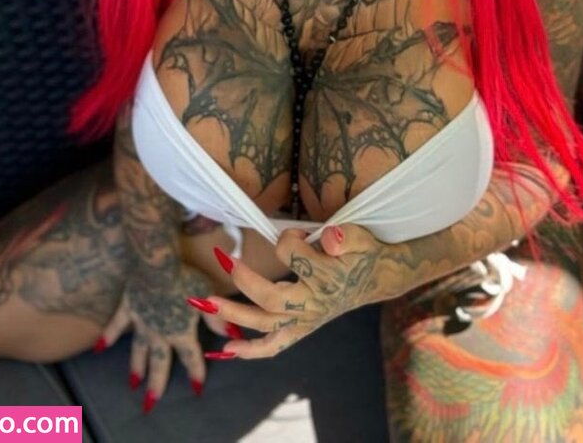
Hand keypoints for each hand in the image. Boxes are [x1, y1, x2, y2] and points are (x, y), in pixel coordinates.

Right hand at [95, 256, 238, 407]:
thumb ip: (217, 319)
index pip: (190, 356)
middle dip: (157, 382)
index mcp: (180, 332)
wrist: (156, 264)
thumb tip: (234, 336)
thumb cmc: (185, 279)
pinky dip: (108, 336)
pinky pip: (116, 325)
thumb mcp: (206, 298)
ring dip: (137, 366)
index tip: (197, 387)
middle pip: (159, 362)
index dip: (195, 371)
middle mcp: (159, 332)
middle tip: (151, 403)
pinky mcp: (128, 307)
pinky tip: (100, 348)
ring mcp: (141, 322)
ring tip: (134, 383)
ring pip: (139, 349)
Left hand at [202, 223, 385, 359]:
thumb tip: (328, 237)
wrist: (377, 278)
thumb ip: (345, 236)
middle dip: (245, 281)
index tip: (296, 232)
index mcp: (327, 277)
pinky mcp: (303, 327)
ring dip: (234, 316)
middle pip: (271, 299)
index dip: (286, 238)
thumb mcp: (359, 236)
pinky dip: (251, 351)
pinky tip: (227, 350)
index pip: (291, 254)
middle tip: (226, 260)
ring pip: (265, 324)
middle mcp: (314, 303)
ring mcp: (306, 319)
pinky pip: (274, 346)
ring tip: (205, 304)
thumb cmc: (362, 252)